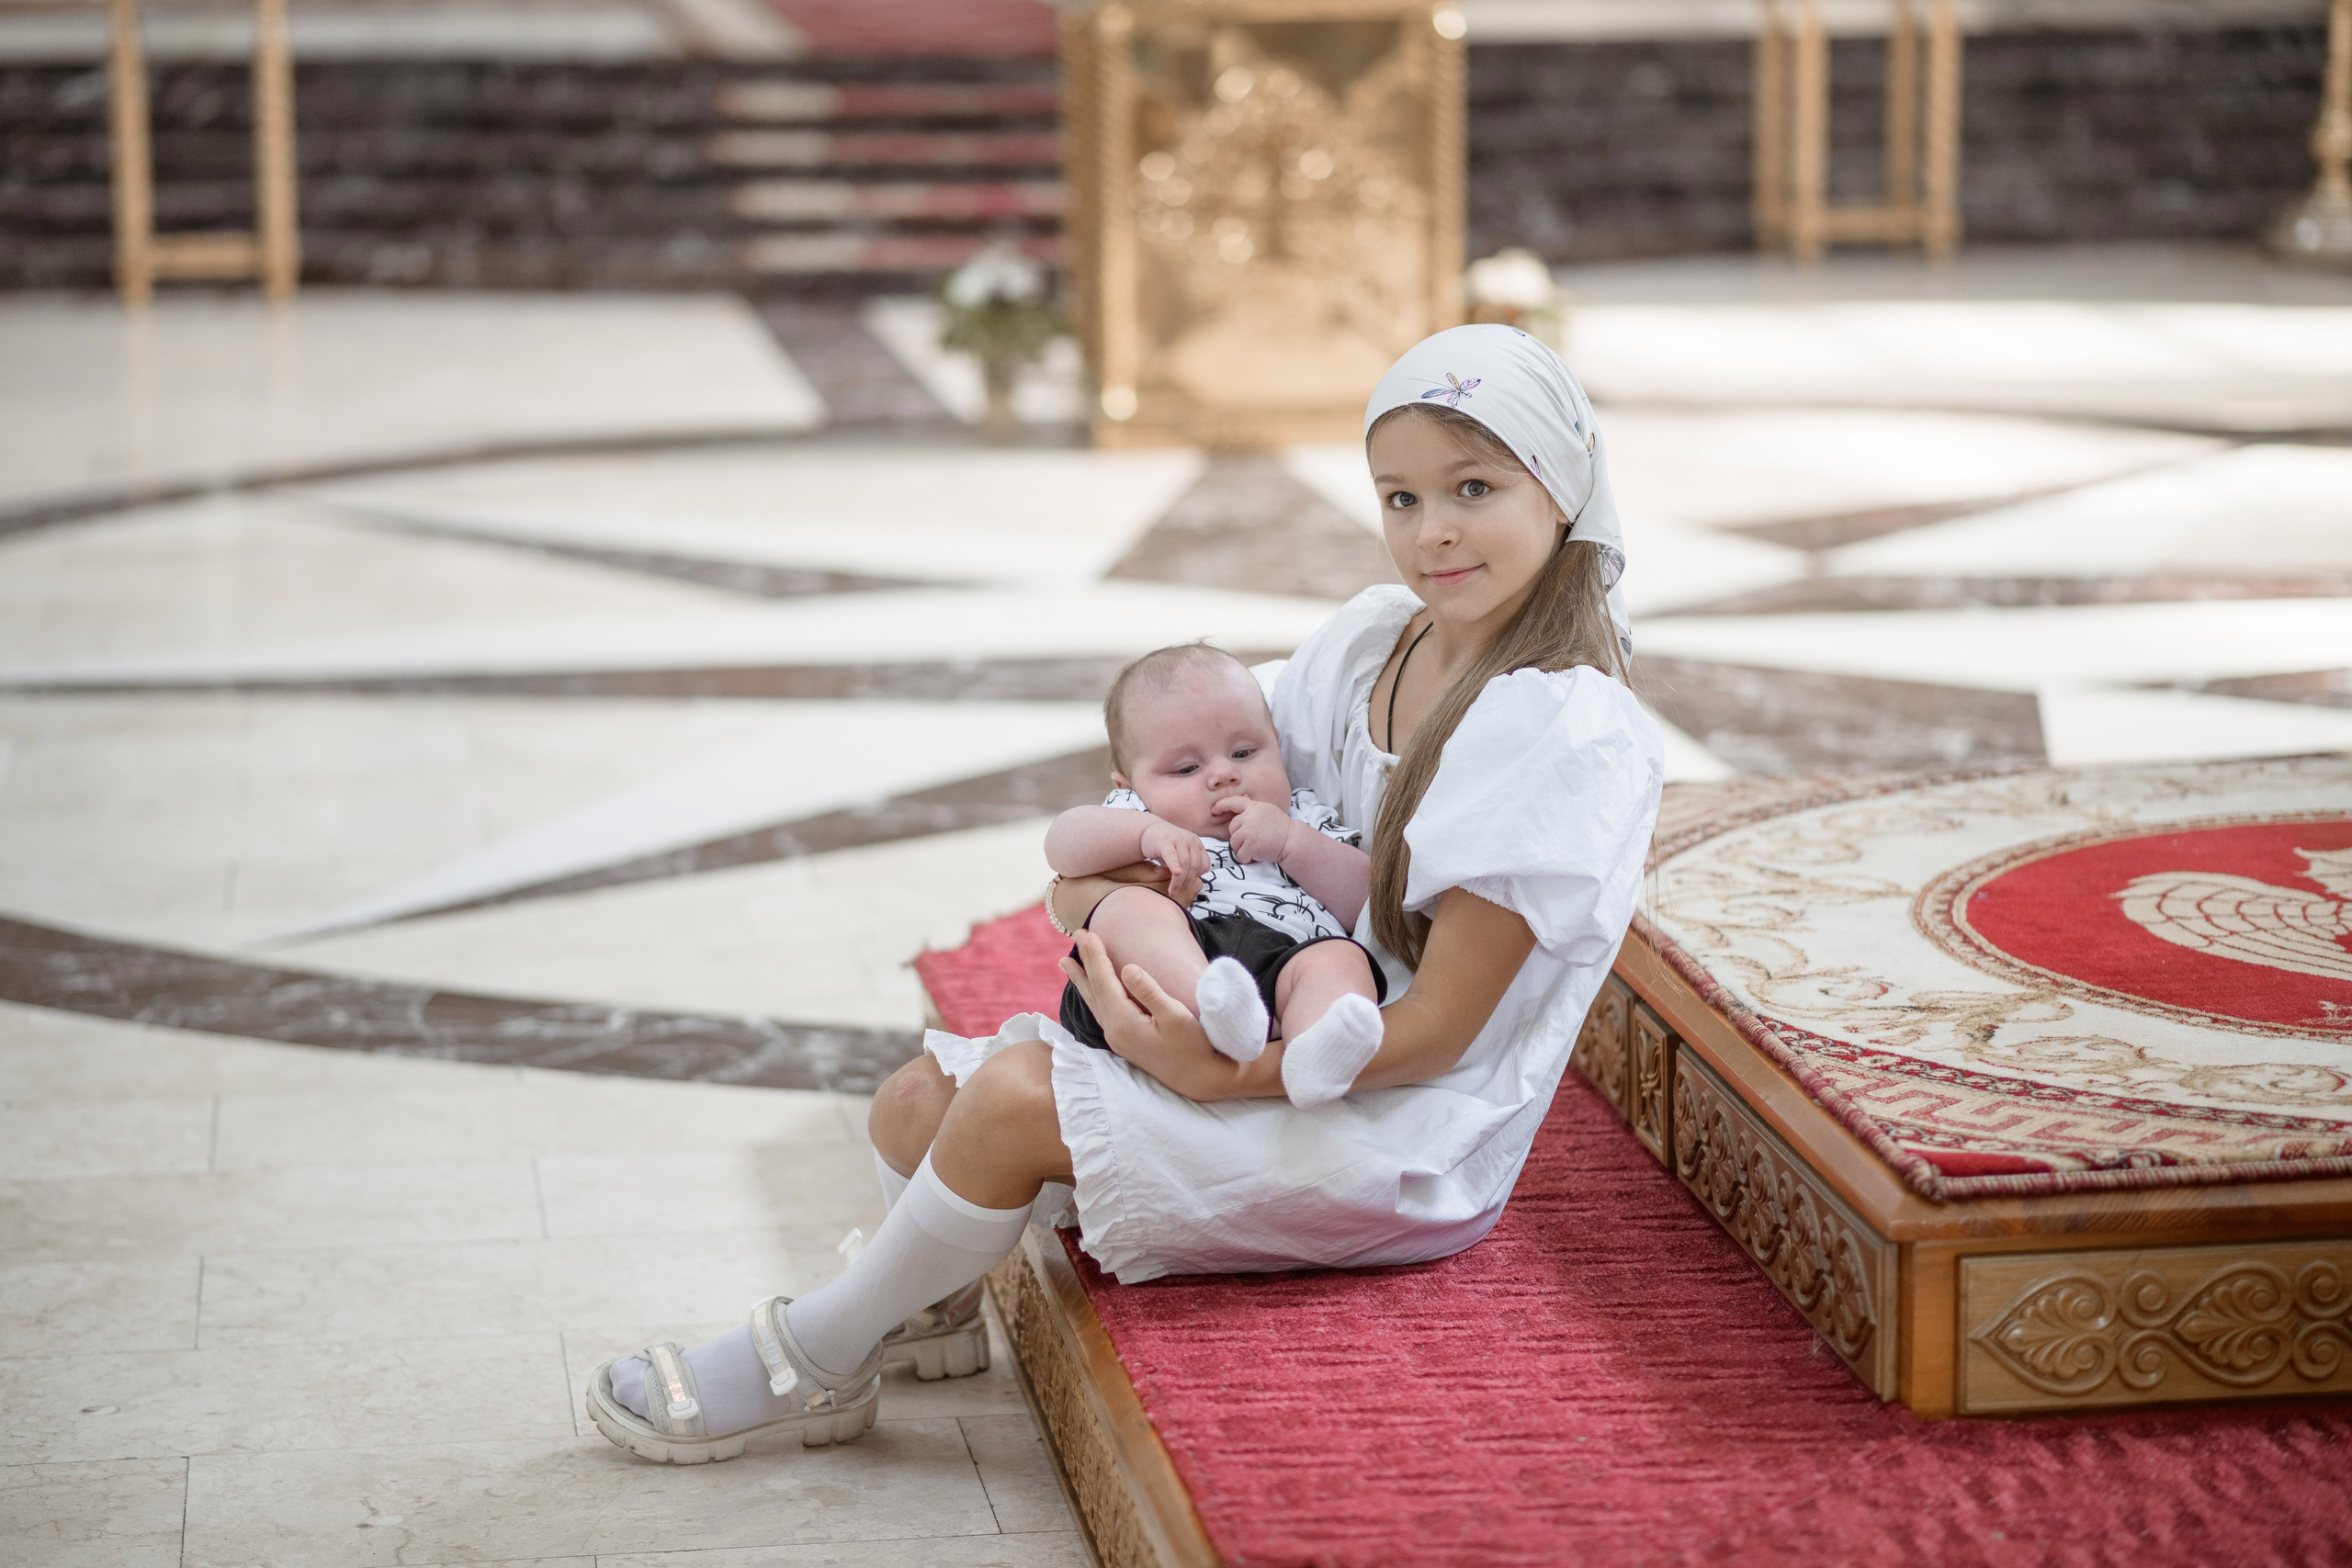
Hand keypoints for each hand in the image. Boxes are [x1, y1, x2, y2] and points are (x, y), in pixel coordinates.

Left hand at [1058, 929, 1218, 1096]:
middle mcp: (1114, 1031)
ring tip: (1066, 962)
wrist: (1200, 1079)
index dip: (1097, 956)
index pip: (1105, 981)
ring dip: (1081, 979)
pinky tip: (1089, 989)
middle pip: (1094, 989)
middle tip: (1078, 935)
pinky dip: (1091, 995)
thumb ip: (1149, 991)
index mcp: (1124, 1023)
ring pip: (1093, 1002)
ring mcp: (1117, 1038)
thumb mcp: (1176, 1015)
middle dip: (1086, 961)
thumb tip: (1126, 968)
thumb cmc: (1194, 1046)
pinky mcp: (1123, 1042)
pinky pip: (1100, 1011)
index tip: (1090, 933)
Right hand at [1137, 820, 1210, 905]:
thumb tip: (1194, 885)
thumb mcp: (1181, 855)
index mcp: (1197, 844)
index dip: (1197, 877)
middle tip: (1178, 892)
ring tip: (1172, 891)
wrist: (1149, 831)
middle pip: (1195, 866)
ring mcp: (1179, 839)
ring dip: (1178, 880)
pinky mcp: (1165, 841)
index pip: (1204, 865)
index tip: (1187, 884)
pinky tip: (1175, 873)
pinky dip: (1175, 865)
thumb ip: (1188, 866)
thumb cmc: (1166, 848)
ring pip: (1184, 864)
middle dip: (1187, 882)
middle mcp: (1191, 840)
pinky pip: (1172, 856)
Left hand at [1217, 795, 1297, 866]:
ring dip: (1243, 848)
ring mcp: (1248, 832)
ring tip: (1257, 847)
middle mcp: (1248, 817)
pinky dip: (1247, 858)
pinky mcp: (1250, 846)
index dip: (1222, 805)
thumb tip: (1243, 795)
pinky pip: (1240, 855)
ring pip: (1234, 843)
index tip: (1215, 810)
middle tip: (1255, 839)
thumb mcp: (1267, 810)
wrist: (1292, 840)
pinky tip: (1257, 855)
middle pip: (1232, 829)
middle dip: (1239, 836)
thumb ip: (1252, 807)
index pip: (1233, 802)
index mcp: (1253, 807)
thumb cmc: (1281, 827)